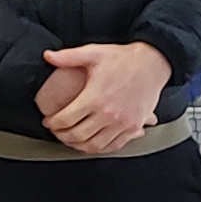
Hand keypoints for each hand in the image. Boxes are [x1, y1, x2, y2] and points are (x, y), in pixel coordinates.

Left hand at [41, 43, 171, 154]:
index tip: (48, 121)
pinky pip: (114, 146)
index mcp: (95, 97)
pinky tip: (91, 143)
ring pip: (94, 145)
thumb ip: (68, 56)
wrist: (153, 63)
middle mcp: (109, 114)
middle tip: (56, 131)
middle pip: (77, 135)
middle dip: (62, 136)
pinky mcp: (134, 127)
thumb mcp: (93, 53)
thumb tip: (47, 56)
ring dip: (78, 145)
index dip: (52, 123)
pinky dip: (99, 148)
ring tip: (70, 139)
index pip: (66, 119)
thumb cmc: (123, 59)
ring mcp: (123, 123)